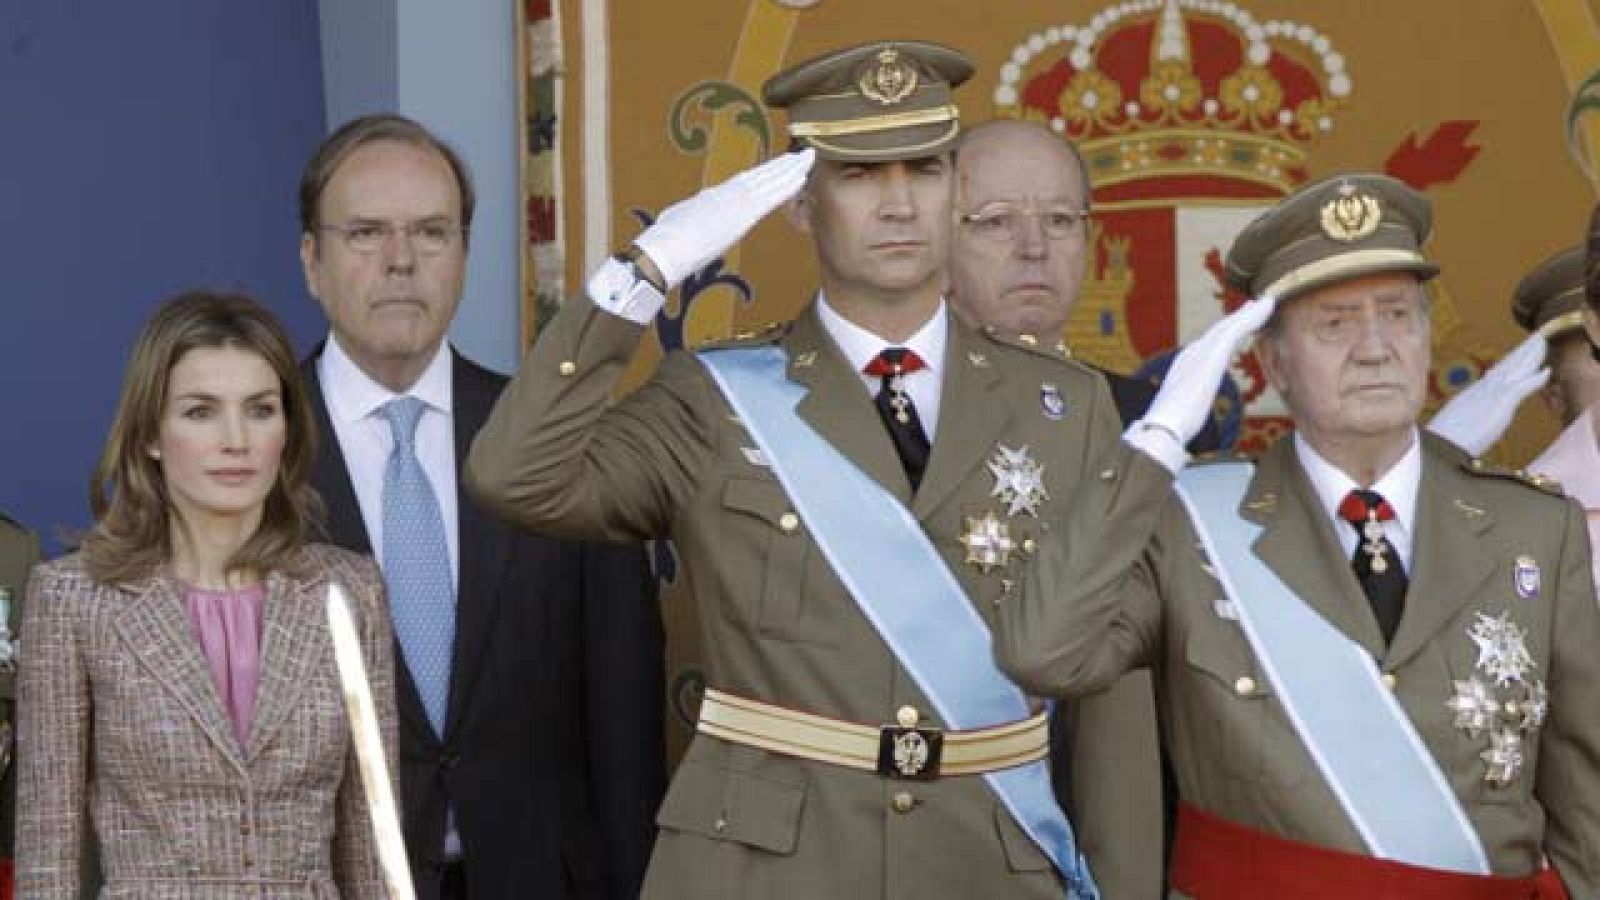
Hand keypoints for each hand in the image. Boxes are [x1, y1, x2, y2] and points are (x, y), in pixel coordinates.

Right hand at [634, 147, 815, 289]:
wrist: (664, 249)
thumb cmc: (665, 241)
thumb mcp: (679, 220)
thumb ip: (693, 214)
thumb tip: (694, 212)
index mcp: (714, 197)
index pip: (746, 182)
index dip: (764, 173)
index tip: (778, 166)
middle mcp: (727, 194)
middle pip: (761, 176)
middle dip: (782, 165)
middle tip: (802, 154)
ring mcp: (735, 202)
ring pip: (769, 181)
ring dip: (790, 169)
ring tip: (806, 158)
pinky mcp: (742, 214)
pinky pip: (771, 196)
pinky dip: (787, 185)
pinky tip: (801, 177)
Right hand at [1140, 295, 1277, 446]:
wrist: (1162, 429)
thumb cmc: (1170, 429)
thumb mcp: (1181, 416)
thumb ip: (1186, 410)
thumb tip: (1184, 421)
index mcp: (1185, 368)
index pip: (1209, 345)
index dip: (1226, 333)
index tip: (1240, 326)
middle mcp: (1191, 354)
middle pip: (1219, 331)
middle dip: (1238, 318)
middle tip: (1255, 306)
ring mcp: (1201, 352)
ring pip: (1230, 326)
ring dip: (1250, 313)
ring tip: (1267, 303)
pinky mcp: (1212, 354)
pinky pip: (1237, 329)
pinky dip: (1252, 316)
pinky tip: (1267, 307)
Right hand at [1426, 329, 1548, 455]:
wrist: (1438, 445)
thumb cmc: (1442, 442)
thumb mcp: (1450, 427)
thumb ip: (1459, 420)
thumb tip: (1458, 422)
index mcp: (1471, 396)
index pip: (1495, 375)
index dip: (1508, 363)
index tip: (1517, 354)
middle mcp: (1482, 390)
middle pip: (1507, 366)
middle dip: (1522, 352)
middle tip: (1536, 339)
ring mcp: (1491, 394)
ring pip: (1516, 370)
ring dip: (1531, 356)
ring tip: (1542, 343)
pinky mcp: (1500, 403)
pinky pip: (1522, 387)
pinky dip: (1536, 379)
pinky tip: (1546, 371)